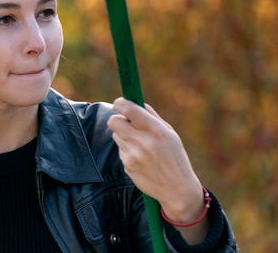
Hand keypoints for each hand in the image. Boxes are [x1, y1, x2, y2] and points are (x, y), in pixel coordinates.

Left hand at [107, 98, 207, 241]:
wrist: (177, 189)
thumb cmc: (175, 157)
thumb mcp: (170, 134)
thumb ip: (152, 117)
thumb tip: (135, 101)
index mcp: (157, 131)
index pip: (130, 110)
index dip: (120, 103)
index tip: (119, 103)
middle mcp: (144, 142)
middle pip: (114, 122)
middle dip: (117, 119)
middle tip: (126, 123)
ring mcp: (134, 155)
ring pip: (116, 135)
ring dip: (123, 136)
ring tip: (139, 144)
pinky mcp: (128, 166)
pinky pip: (120, 150)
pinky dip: (127, 150)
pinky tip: (141, 158)